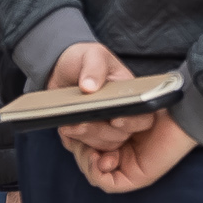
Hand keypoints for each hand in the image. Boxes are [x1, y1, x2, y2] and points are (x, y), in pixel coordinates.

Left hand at [47, 42, 152, 159]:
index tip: (115, 119)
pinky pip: (84, 148)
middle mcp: (120, 113)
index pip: (143, 115)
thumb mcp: (91, 55)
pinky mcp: (86, 134)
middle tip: (78, 122)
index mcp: (129, 94)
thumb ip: (93, 67)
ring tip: (66, 126)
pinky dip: (74, 143)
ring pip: (103, 144)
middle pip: (120, 134)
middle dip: (99, 131)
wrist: (59, 69)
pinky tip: (65, 131)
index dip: (132, 121)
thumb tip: (90, 87)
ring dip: (85, 138)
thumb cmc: (83, 59)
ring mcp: (103, 125)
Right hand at [67, 113, 196, 194]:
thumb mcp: (119, 102)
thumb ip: (98, 104)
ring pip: (92, 167)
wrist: (183, 111)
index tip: (68, 124)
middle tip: (75, 128)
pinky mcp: (133, 177)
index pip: (81, 142)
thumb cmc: (154, 103)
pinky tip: (99, 158)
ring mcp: (123, 166)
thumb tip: (81, 103)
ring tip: (91, 143)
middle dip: (79, 141)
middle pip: (84, 155)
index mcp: (110, 135)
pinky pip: (105, 182)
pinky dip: (96, 172)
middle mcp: (115, 151)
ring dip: (86, 155)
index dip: (74, 135)